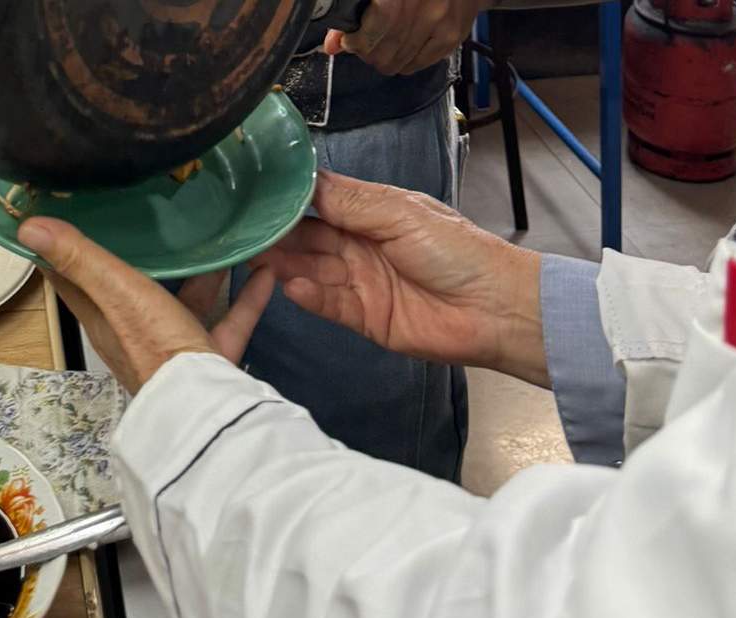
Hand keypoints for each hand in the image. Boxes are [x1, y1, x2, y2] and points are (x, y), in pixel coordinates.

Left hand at [18, 217, 276, 393]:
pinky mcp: (209, 358)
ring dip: (199, 274)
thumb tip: (25, 224)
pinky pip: (228, 321)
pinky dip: (246, 297)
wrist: (206, 406)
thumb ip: (80, 258)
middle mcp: (132, 332)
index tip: (62, 210)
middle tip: (147, 210)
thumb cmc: (153, 343)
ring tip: (212, 235)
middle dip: (138, 254)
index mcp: (102, 317)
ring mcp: (173, 347)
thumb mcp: (116, 292)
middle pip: (129, 288)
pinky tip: (263, 270)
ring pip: (183, 302)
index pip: (70, 278)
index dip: (61, 248)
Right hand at [252, 170, 548, 385]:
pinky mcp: (363, 318)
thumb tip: (304, 180)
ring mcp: (360, 282)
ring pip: (312, 270)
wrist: (494, 308)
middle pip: (309, 238)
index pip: (320, 202)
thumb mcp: (401, 213)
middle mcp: (361, 245)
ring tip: (254, 258)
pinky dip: (308, 296)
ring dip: (285, 264)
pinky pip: (328, 304)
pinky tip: (290, 286)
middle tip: (241, 231)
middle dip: (278, 234)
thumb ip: (350, 201)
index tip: (254, 196)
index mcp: (373, 212)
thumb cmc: (457, 251)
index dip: (289, 200)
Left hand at [324, 0, 489, 75]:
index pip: (368, 36)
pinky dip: (406, 63)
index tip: (350, 40)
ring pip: (399, 62)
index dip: (354, 43)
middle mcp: (421, 8)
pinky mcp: (452, 34)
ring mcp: (440, 22)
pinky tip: (402, 51)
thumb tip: (332, 45)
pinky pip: (420, 63)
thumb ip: (355, 12)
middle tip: (365, 46)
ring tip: (383, 48)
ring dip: (386, 60)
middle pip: (383, 53)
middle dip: (368, 54)